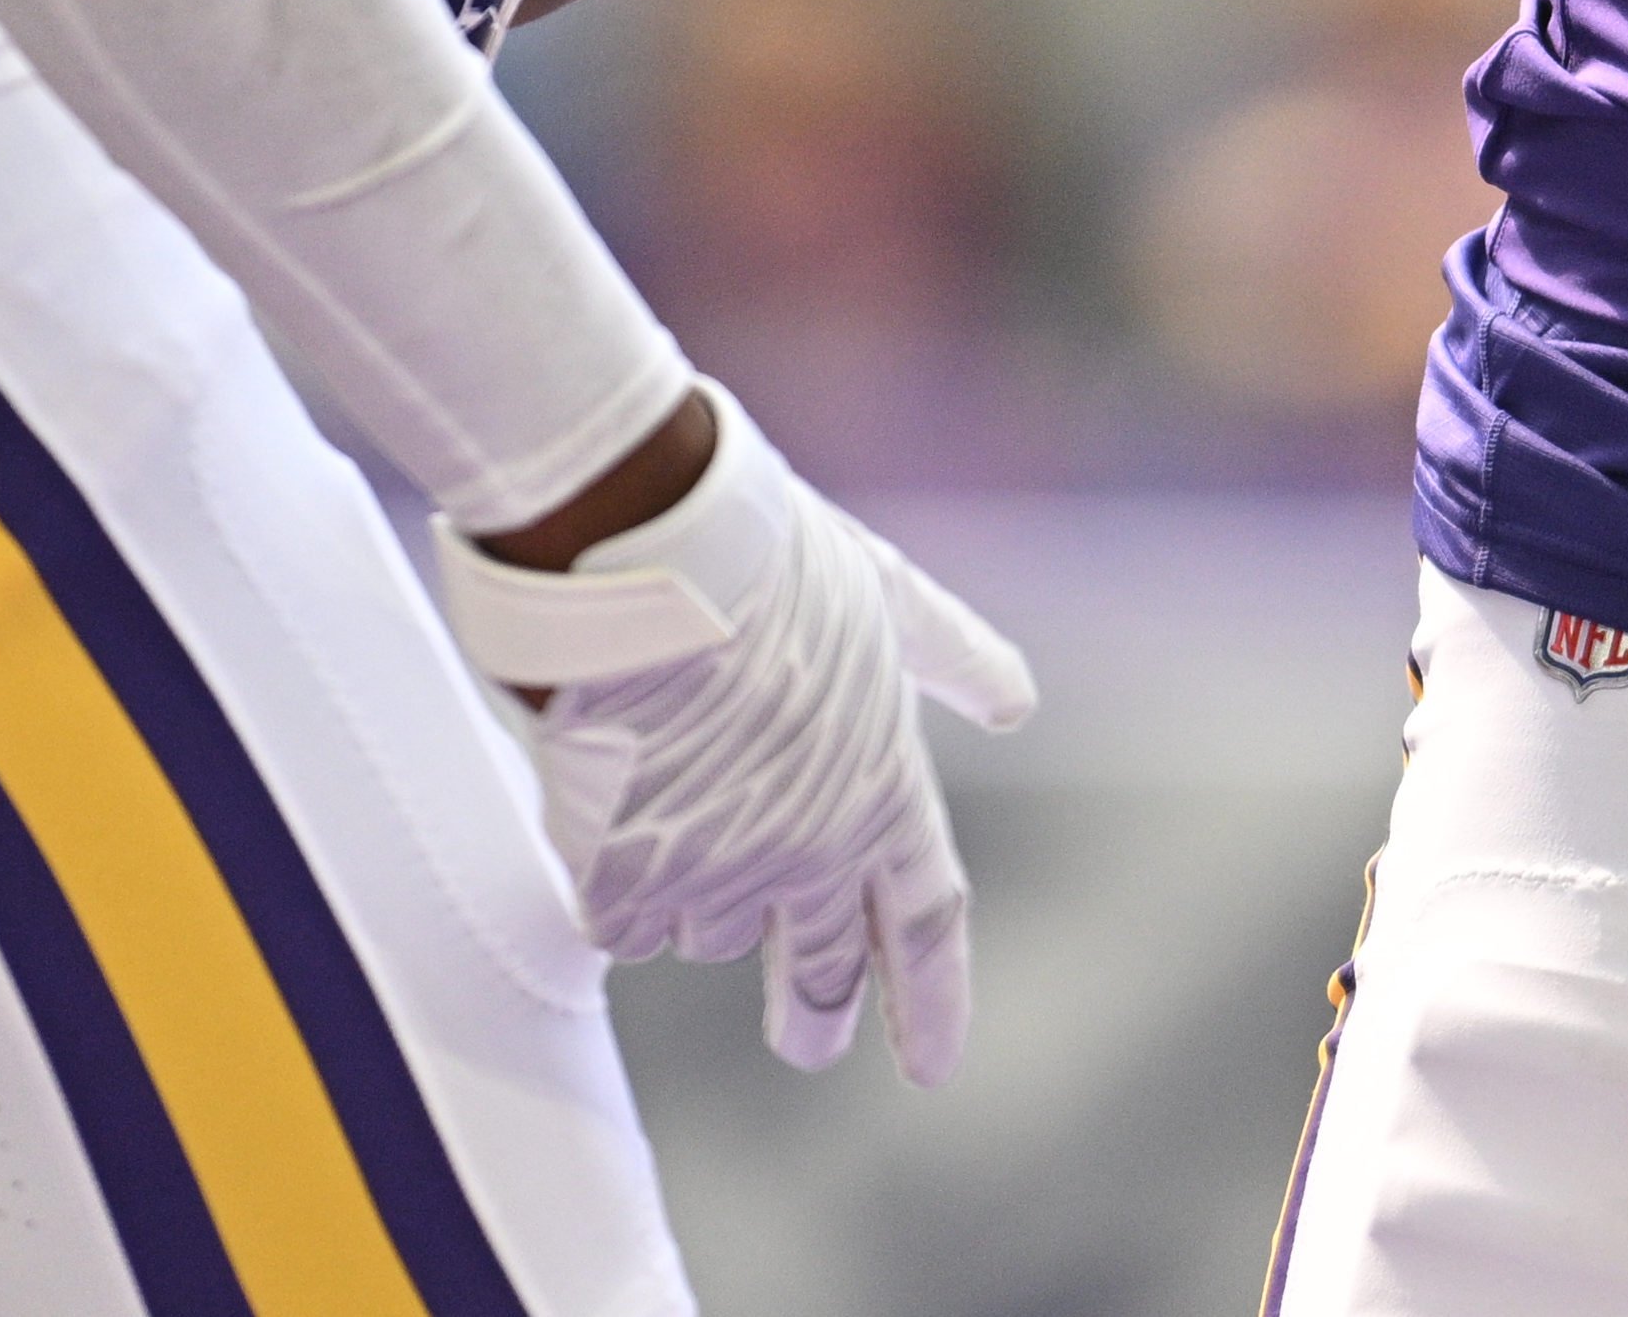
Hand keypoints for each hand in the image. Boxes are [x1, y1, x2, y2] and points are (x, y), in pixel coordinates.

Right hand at [432, 388, 1037, 1073]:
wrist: (645, 560)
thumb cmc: (769, 560)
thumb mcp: (884, 593)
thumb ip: (953, 654)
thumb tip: (1015, 702)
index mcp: (884, 792)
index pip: (927, 925)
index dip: (933, 1001)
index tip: (932, 1067)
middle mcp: (812, 853)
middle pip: (826, 971)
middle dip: (818, 1017)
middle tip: (811, 1046)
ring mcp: (717, 872)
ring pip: (713, 935)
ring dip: (706, 906)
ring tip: (682, 813)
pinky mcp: (625, 877)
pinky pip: (626, 926)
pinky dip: (623, 896)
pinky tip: (613, 834)